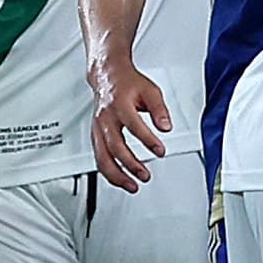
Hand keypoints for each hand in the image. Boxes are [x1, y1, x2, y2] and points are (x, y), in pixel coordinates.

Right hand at [89, 54, 171, 191]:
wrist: (107, 76)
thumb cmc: (128, 83)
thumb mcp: (150, 91)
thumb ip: (160, 110)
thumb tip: (166, 127)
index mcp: (119, 105)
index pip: (134, 126)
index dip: (148, 140)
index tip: (160, 151)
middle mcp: (106, 118)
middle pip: (115, 147)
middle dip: (130, 164)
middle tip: (145, 175)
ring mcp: (98, 128)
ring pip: (102, 157)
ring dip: (117, 175)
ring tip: (132, 186)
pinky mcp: (95, 135)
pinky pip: (99, 157)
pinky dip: (108, 172)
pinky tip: (120, 180)